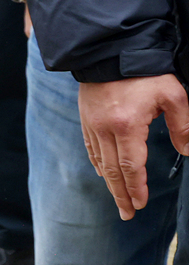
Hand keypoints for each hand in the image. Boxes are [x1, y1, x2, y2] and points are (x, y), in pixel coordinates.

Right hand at [77, 76, 188, 219]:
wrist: (110, 49)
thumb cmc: (145, 71)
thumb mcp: (174, 95)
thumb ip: (183, 125)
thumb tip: (188, 151)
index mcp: (127, 125)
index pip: (132, 167)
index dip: (137, 189)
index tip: (140, 204)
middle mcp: (105, 129)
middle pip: (113, 170)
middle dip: (121, 195)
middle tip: (127, 214)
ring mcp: (92, 123)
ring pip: (100, 161)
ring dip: (109, 183)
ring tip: (118, 200)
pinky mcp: (86, 116)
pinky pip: (90, 146)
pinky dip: (97, 163)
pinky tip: (102, 171)